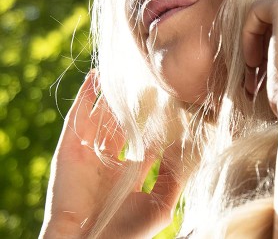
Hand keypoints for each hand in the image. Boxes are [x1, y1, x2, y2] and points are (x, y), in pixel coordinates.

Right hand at [40, 72, 182, 237]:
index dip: (156, 117)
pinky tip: (95, 77)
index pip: (145, 135)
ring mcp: (89, 151)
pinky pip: (78, 116)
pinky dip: (85, 96)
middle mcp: (110, 157)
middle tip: (148, 77)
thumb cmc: (127, 231)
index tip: (171, 97)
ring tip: (123, 70)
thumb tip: (190, 150)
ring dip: (110, 93)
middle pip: (123, 120)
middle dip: (134, 101)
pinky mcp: (70, 148)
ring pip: (101, 114)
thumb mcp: (161, 203)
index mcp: (130, 168)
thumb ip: (176, 176)